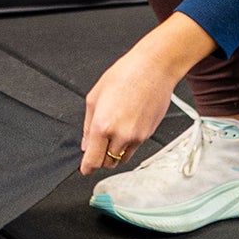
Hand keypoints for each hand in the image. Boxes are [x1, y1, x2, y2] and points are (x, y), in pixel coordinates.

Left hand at [80, 13, 215, 174]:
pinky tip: (126, 125)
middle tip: (98, 146)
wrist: (154, 69)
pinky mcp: (149, 135)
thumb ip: (87, 125)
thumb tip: (85, 144)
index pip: (93, 160)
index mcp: (102, 125)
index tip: (85, 169)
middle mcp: (121, 135)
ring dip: (114, 152)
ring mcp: (137, 137)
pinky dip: (127, 144)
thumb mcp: (94, 97)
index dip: (87, 168)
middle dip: (100, 158)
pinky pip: (134, 148)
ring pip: (122, 158)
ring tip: (113, 132)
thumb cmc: (124, 76)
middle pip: (108, 163)